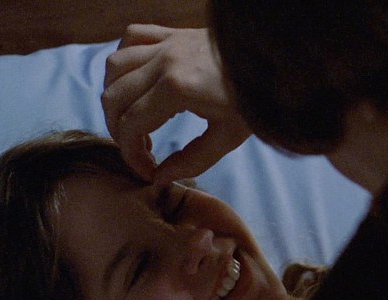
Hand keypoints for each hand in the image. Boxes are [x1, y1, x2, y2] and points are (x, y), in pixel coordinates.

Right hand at [102, 24, 250, 183]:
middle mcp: (163, 61)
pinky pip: (132, 37)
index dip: (131, 155)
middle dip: (118, 130)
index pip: (130, 125)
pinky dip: (125, 59)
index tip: (148, 170)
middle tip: (140, 149)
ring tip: (135, 118)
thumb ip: (191, 160)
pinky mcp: (173, 33)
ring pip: (114, 67)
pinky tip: (138, 80)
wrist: (274, 61)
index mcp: (175, 88)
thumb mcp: (227, 138)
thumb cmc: (254, 100)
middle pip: (113, 98)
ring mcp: (166, 43)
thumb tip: (159, 178)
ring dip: (116, 96)